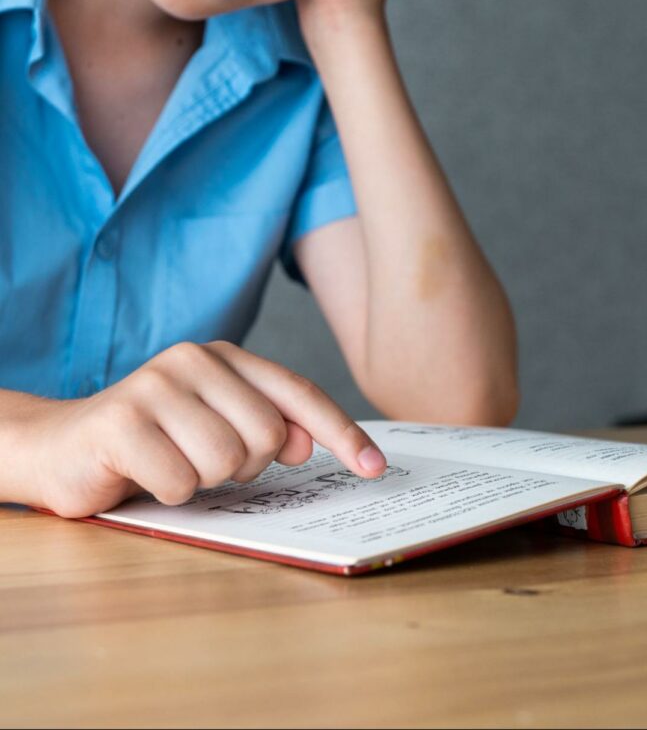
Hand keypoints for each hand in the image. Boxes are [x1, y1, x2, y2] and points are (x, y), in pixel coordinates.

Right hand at [23, 341, 386, 517]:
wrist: (64, 445)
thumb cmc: (156, 441)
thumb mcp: (219, 429)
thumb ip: (266, 427)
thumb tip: (302, 442)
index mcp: (226, 358)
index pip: (299, 394)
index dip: (342, 432)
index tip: (376, 468)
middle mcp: (194, 360)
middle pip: (268, 435)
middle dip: (245, 466)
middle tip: (204, 459)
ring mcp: (156, 385)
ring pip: (228, 461)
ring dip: (205, 481)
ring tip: (174, 463)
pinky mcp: (122, 420)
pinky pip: (183, 482)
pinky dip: (170, 493)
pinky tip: (145, 473)